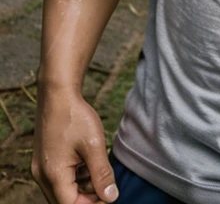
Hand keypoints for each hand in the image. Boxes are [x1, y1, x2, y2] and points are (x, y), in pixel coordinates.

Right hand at [32, 88, 118, 202]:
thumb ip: (102, 174)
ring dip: (81, 185)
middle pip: (66, 200)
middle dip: (87, 196)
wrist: (58, 92)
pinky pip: (59, 178)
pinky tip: (87, 160)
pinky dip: (75, 176)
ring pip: (63, 190)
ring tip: (96, 165)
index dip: (92, 203)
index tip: (109, 194)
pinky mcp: (44, 160)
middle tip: (105, 181)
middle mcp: (42, 176)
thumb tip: (111, 197)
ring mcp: (41, 168)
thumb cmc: (75, 116)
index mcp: (53, 175)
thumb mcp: (94, 145)